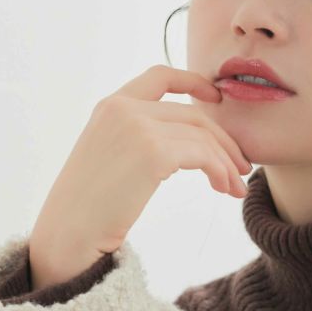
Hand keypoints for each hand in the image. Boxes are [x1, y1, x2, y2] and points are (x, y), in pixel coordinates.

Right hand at [27, 64, 253, 280]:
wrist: (69, 233)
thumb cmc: (89, 209)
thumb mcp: (110, 159)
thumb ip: (138, 141)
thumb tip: (183, 148)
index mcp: (110, 105)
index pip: (159, 77)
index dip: (193, 81)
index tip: (217, 98)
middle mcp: (123, 108)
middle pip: (193, 114)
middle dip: (224, 141)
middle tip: (241, 168)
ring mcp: (137, 126)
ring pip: (202, 136)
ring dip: (226, 163)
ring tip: (236, 188)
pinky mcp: (153, 152)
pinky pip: (203, 155)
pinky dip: (220, 171)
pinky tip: (223, 188)